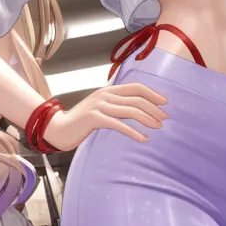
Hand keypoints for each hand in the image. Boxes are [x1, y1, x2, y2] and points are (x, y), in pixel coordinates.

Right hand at [47, 82, 168, 150]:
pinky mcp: (94, 118)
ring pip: (130, 110)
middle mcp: (105, 95)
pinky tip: (143, 139)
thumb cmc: (83, 121)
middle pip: (136, 98)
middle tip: (165, 118)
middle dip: (154, 108)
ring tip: (158, 127)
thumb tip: (139, 110)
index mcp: (108, 90)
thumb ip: (117, 106)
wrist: (60, 128)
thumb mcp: (101, 109)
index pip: (135, 87)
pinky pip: (119, 124)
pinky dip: (134, 132)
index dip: (152, 93)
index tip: (165, 102)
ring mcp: (99, 105)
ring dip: (147, 119)